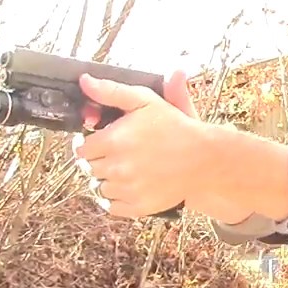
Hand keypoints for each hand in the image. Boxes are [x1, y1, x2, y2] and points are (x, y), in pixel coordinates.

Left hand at [71, 70, 206, 218]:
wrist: (204, 159)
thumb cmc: (176, 127)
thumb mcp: (145, 100)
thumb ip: (111, 91)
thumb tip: (85, 81)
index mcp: (113, 140)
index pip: (82, 149)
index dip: (90, 144)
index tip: (103, 143)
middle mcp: (117, 167)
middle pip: (89, 169)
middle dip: (101, 161)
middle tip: (120, 154)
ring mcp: (127, 189)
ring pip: (99, 188)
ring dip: (108, 180)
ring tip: (129, 170)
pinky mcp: (137, 206)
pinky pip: (112, 207)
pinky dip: (117, 199)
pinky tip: (131, 186)